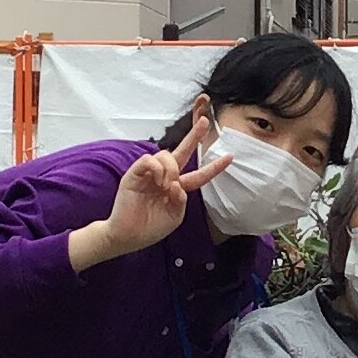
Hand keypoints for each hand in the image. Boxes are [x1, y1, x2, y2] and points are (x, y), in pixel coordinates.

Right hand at [71, 116, 231, 269]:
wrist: (128, 236)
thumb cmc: (151, 228)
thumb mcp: (174, 217)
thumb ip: (181, 200)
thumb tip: (177, 183)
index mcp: (177, 188)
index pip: (199, 175)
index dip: (213, 167)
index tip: (230, 157)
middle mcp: (165, 177)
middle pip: (182, 152)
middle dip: (193, 136)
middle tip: (204, 122)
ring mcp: (150, 174)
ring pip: (166, 155)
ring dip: (171, 168)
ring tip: (165, 184)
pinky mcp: (135, 173)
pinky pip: (149, 160)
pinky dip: (156, 167)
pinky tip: (157, 180)